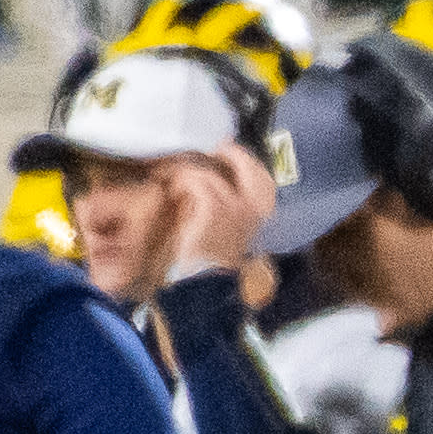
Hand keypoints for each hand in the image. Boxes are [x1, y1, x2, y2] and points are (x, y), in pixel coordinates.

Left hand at [171, 142, 278, 280]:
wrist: (204, 285)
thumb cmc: (211, 265)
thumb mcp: (228, 236)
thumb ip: (230, 212)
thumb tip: (213, 185)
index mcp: (259, 217)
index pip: (262, 177)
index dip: (244, 158)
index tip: (226, 148)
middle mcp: (253, 208)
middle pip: (247, 165)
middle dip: (226, 153)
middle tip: (205, 152)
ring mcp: (235, 205)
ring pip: (209, 171)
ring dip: (185, 171)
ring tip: (170, 176)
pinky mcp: (213, 206)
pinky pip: (195, 179)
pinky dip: (178, 181)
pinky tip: (169, 189)